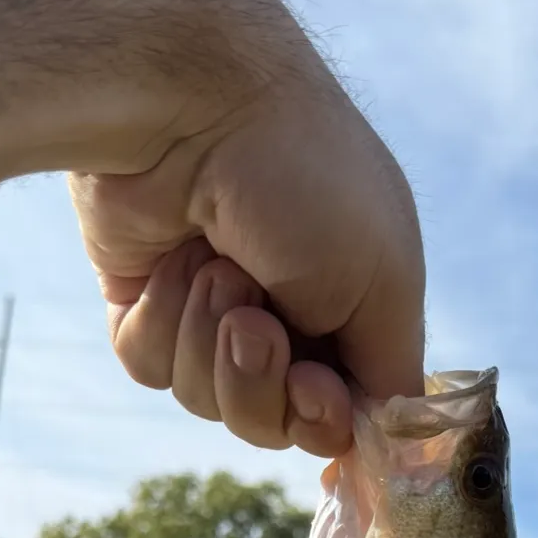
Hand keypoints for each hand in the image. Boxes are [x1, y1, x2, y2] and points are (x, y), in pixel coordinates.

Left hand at [71, 76, 425, 458]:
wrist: (190, 100)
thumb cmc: (305, 180)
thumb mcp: (385, 283)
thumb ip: (392, 374)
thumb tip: (388, 438)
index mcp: (355, 309)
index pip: (343, 416)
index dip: (322, 421)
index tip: (312, 385)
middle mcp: (288, 315)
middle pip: (271, 424)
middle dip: (257, 382)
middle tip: (251, 319)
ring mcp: (212, 311)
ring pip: (206, 400)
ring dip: (207, 336)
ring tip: (214, 263)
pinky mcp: (145, 301)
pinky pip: (150, 366)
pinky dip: (160, 320)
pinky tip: (168, 261)